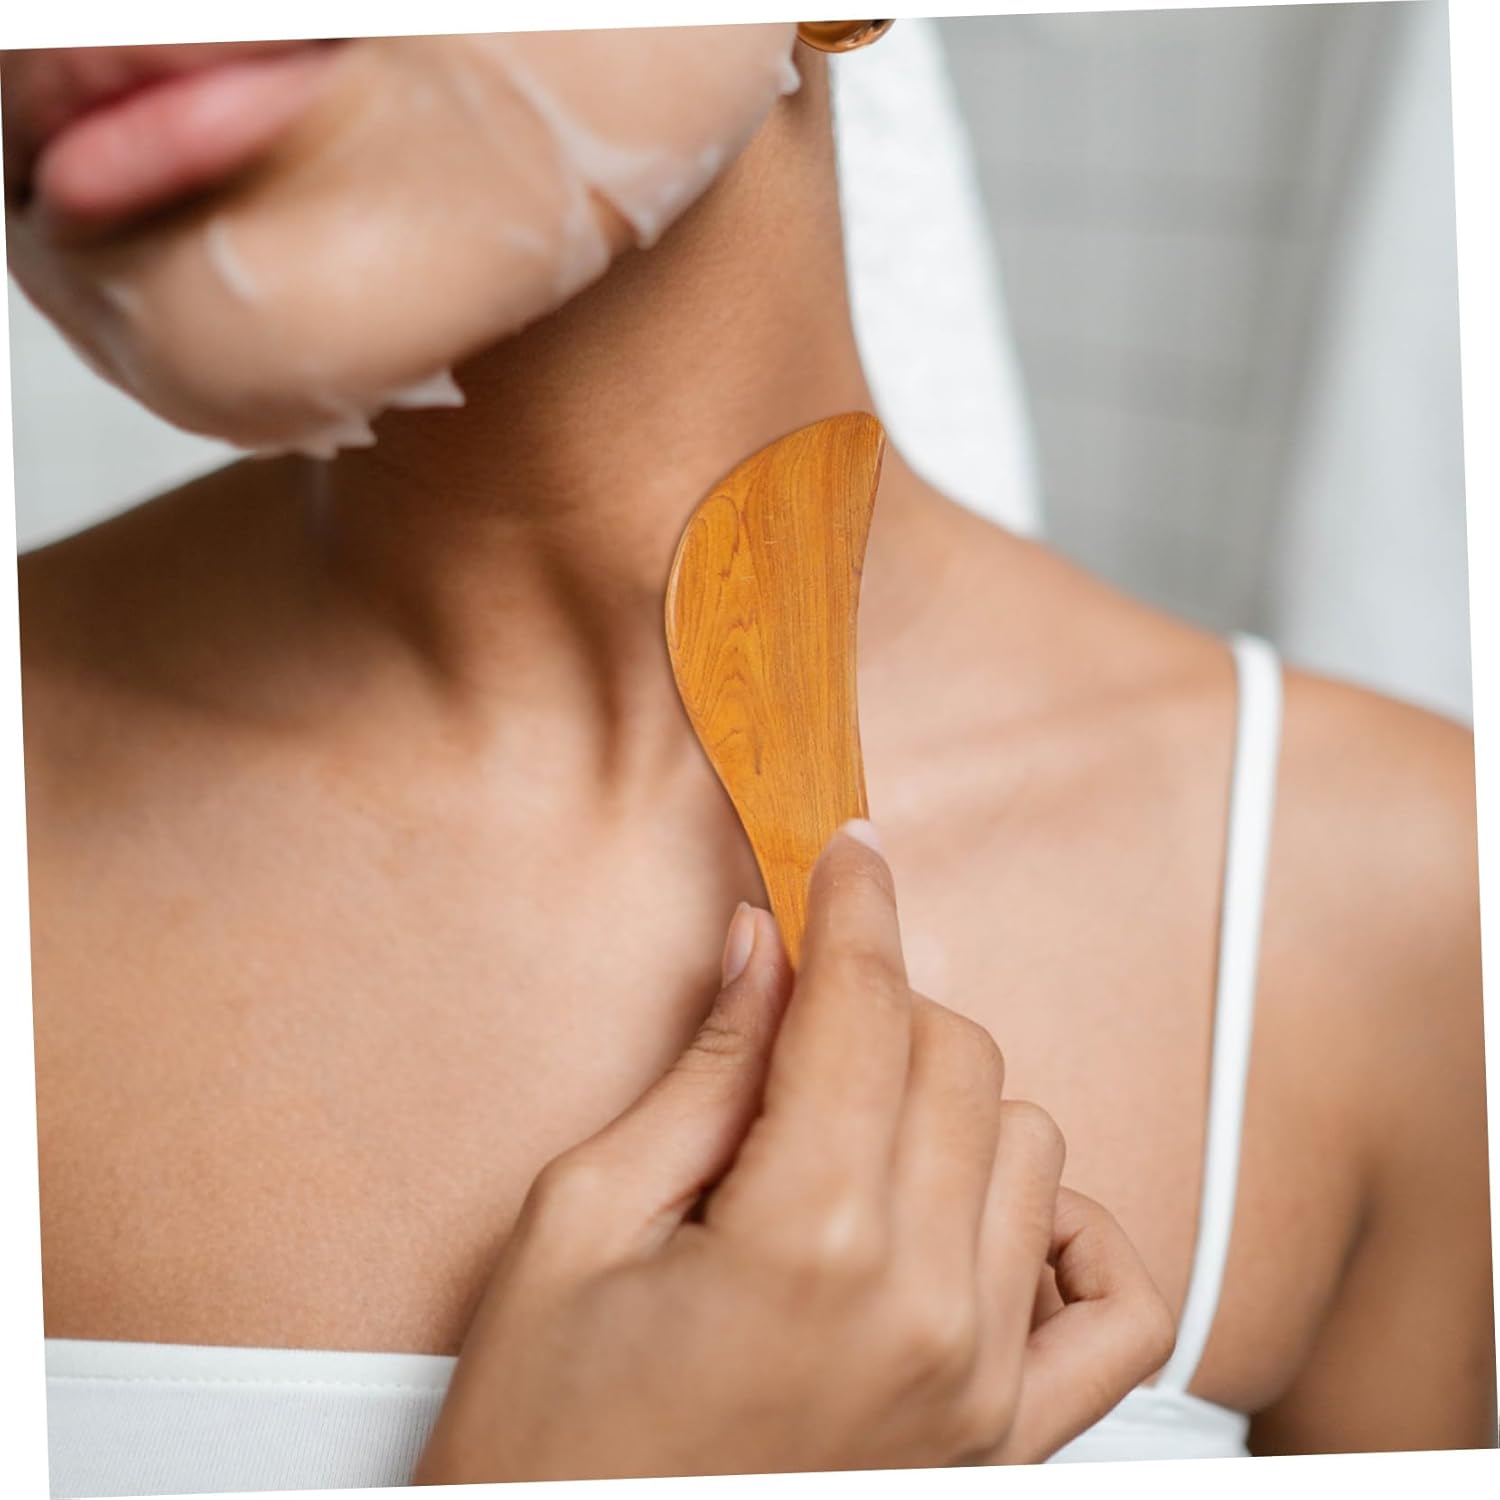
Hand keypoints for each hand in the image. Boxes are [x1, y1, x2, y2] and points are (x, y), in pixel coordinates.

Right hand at [415, 823, 1173, 1481]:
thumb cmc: (547, 1431)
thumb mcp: (577, 1225)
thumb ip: (698, 1072)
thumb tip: (763, 948)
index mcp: (805, 1243)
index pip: (865, 1011)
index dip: (856, 910)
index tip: (849, 855)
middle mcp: (925, 1312)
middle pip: (959, 1057)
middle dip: (881, 1005)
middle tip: (797, 1028)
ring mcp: (982, 1386)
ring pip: (1031, 1144)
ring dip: (948, 1102)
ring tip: (848, 1136)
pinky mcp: (1005, 1444)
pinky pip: (1118, 1303)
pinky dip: (1065, 1229)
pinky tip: (978, 1217)